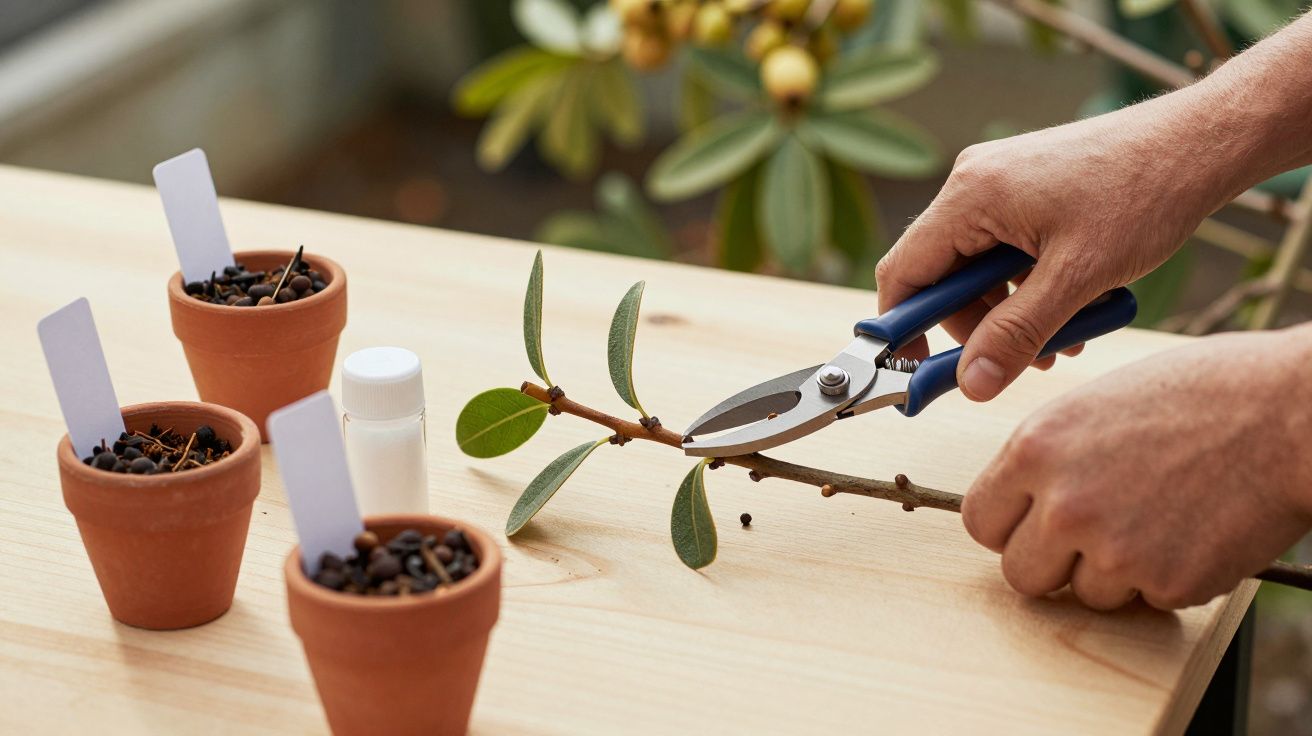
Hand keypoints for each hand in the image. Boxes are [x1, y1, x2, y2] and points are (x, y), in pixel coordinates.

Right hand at [876, 92, 1221, 401]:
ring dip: (1009, 311)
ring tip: (1061, 339)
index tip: (918, 371)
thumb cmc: (1144, 194)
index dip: (902, 327)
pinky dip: (1028, 285)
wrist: (1201, 142)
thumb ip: (1017, 334)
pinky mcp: (1026, 187)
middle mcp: (974, 182)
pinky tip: (1071, 307)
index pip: (903, 272)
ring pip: (977, 267)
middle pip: (940, 274)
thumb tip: (972, 385)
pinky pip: (1004, 249)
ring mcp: (1000, 182)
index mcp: (971, 196)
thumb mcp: (1077, 278)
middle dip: (976, 326)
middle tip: (1014, 362)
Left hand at [961, 328, 1311, 609]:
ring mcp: (1115, 549)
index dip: (1008, 526)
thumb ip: (1047, 456)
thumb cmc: (1201, 393)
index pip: (979, 520)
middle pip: (1019, 573)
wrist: (1290, 413)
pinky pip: (1144, 600)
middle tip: (1092, 537)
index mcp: (1035, 449)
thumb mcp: (1094, 405)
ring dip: (1112, 573)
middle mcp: (1064, 503)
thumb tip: (1021, 500)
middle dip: (1051, 562)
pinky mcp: (1167, 583)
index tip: (1031, 524)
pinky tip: (1193, 530)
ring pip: (1083, 595)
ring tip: (1156, 519)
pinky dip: (1165, 578)